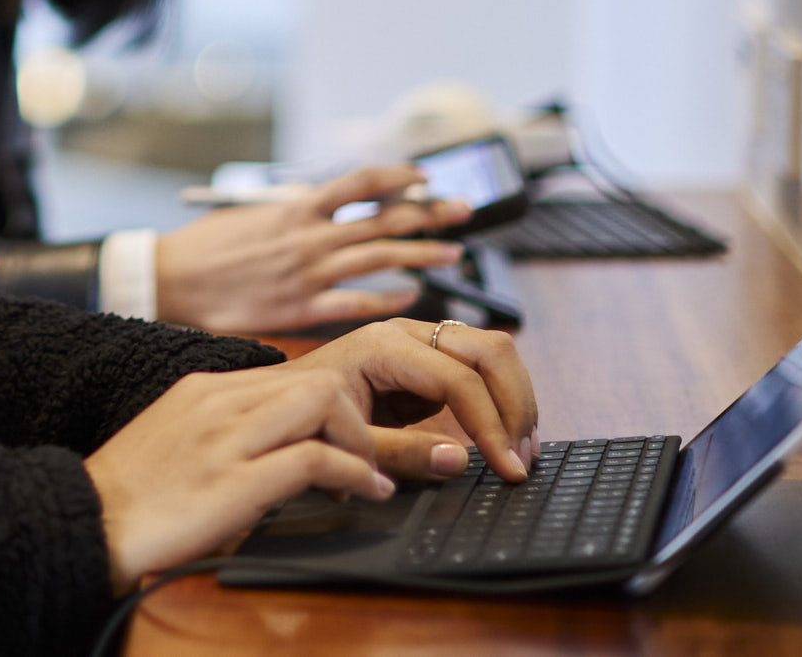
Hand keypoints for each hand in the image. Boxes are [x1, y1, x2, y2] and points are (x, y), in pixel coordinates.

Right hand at [83, 363, 394, 593]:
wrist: (89, 521)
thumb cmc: (133, 494)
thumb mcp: (179, 438)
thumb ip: (223, 428)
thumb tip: (275, 442)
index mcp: (205, 387)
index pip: (292, 374)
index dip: (333, 407)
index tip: (342, 442)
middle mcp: (219, 401)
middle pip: (317, 380)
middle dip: (357, 420)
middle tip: (362, 461)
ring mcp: (226, 437)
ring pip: (325, 403)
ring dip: (361, 442)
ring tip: (365, 476)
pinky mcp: (234, 480)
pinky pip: (316, 460)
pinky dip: (354, 474)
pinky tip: (363, 492)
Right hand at [153, 164, 470, 332]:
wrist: (170, 280)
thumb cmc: (206, 246)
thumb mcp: (251, 212)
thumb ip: (293, 211)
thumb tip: (325, 204)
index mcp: (296, 208)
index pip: (361, 182)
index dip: (399, 177)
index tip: (426, 177)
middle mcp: (308, 236)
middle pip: (384, 219)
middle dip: (430, 213)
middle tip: (464, 209)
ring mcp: (307, 273)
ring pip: (380, 259)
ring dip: (422, 254)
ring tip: (454, 252)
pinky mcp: (300, 309)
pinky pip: (357, 304)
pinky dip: (389, 299)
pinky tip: (411, 297)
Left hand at [293, 317, 540, 482]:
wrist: (280, 399)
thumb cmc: (305, 418)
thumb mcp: (347, 442)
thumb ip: (401, 452)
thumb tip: (460, 460)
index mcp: (384, 346)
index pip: (459, 380)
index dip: (490, 426)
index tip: (508, 469)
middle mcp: (408, 333)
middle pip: (490, 350)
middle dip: (515, 405)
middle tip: (522, 459)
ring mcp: (422, 341)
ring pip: (494, 353)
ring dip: (516, 400)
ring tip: (521, 450)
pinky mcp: (431, 358)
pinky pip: (482, 368)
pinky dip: (501, 399)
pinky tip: (505, 436)